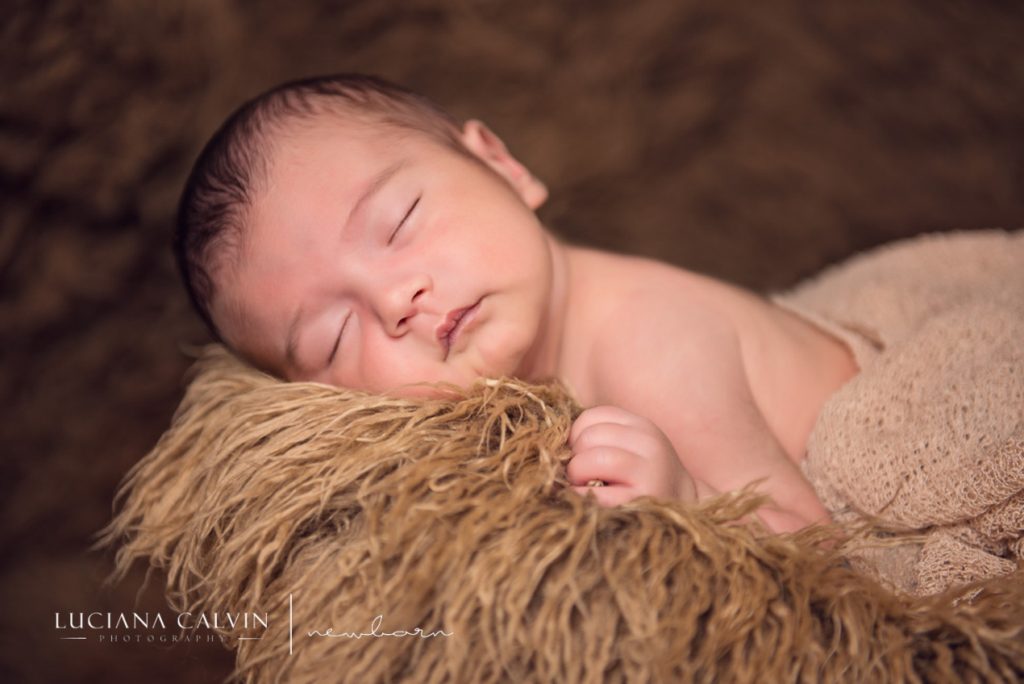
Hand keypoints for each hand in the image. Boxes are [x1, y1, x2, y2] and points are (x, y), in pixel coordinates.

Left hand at [567, 405, 697, 505]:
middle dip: (575, 457)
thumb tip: (554, 441)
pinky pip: (594, 494)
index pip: (593, 416)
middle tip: (581, 475)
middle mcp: (650, 444)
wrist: (682, 512)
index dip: (576, 435)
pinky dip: (581, 497)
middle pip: (589, 437)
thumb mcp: (631, 447)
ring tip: (583, 486)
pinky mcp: (639, 501)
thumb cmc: (643, 478)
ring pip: (592, 460)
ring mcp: (648, 472)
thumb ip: (600, 436)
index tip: (581, 454)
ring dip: (576, 475)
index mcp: (643, 427)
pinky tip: (588, 501)